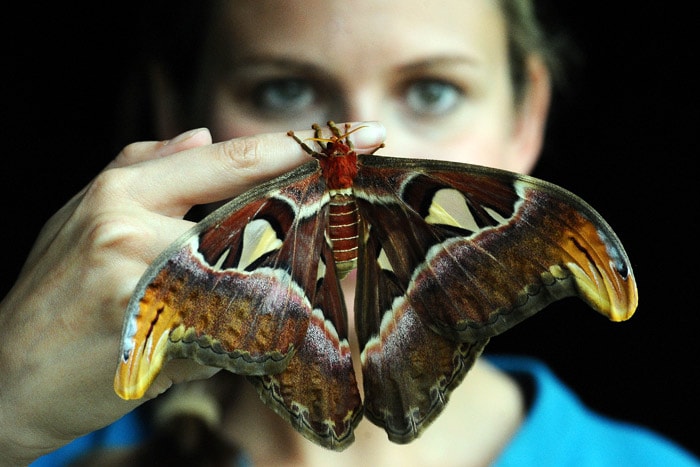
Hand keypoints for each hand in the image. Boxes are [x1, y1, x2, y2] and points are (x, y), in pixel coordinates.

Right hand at [0, 122, 385, 463]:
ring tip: (244, 294)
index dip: (302, 148)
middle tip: (337, 220)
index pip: (233, 159)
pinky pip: (234, 332)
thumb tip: (203, 134)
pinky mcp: (164, 347)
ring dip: (266, 286)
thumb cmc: (53, 291)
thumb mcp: (86, 213)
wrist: (5, 379)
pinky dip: (237, 333)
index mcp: (122, 192)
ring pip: (255, 280)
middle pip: (259, 217)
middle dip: (302, 223)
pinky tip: (209, 340)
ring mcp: (153, 291)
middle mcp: (138, 232)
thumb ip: (145, 168)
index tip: (362, 136)